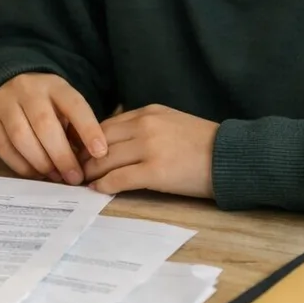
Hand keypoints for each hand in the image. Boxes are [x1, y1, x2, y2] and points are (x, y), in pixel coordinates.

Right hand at [0, 72, 106, 183]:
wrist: (4, 84)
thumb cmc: (44, 103)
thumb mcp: (63, 106)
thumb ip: (76, 129)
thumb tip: (89, 160)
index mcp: (54, 85)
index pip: (74, 105)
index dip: (89, 129)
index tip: (100, 153)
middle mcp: (27, 90)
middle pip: (44, 124)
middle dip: (62, 155)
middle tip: (74, 177)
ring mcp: (3, 103)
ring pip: (21, 137)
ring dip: (41, 163)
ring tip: (55, 177)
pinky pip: (3, 148)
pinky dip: (21, 166)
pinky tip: (35, 173)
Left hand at [82, 104, 216, 198]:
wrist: (231, 157)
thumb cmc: (204, 143)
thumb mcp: (172, 122)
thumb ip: (145, 126)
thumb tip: (119, 140)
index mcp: (148, 112)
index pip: (106, 124)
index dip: (88, 140)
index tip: (79, 152)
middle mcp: (145, 126)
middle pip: (100, 141)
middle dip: (83, 156)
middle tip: (72, 169)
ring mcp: (149, 148)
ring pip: (105, 159)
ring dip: (90, 172)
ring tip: (81, 181)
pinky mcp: (155, 171)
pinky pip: (119, 178)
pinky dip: (104, 184)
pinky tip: (97, 190)